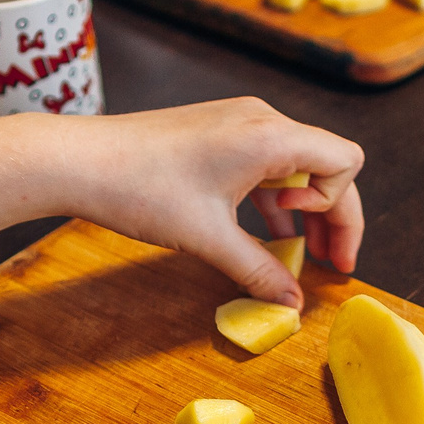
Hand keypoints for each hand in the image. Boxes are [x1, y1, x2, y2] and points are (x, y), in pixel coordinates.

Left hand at [49, 100, 366, 306]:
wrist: (78, 160)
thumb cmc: (141, 188)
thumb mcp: (207, 238)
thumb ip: (258, 271)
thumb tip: (292, 303)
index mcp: (270, 137)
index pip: (344, 162)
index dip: (340, 209)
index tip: (308, 243)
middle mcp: (261, 120)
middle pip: (325, 164)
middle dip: (332, 216)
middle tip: (330, 264)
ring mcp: (237, 122)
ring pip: (295, 165)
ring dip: (302, 210)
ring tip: (297, 255)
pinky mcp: (216, 131)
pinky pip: (264, 163)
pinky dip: (271, 197)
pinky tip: (261, 233)